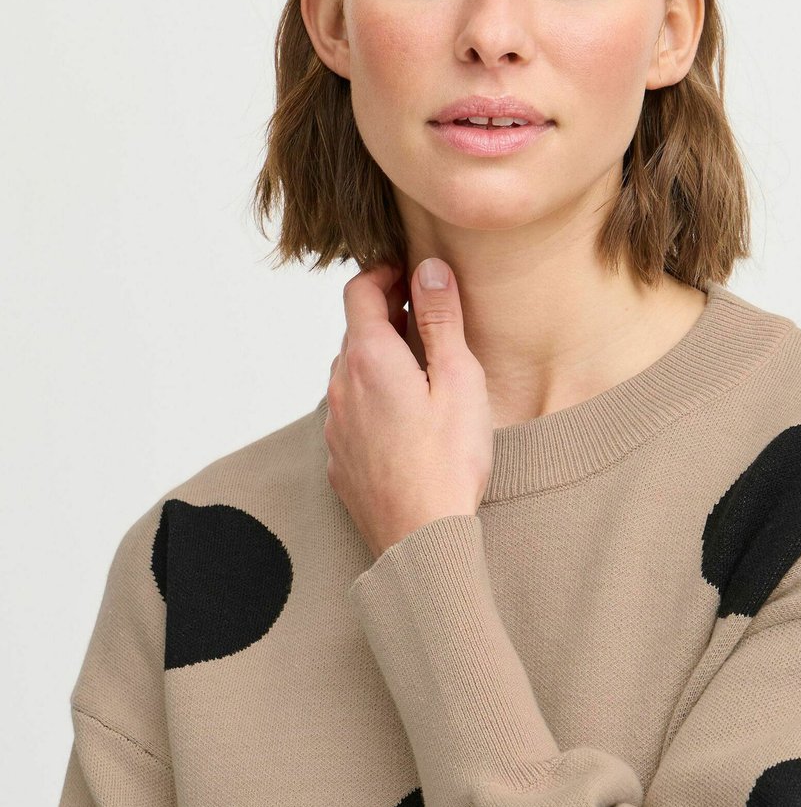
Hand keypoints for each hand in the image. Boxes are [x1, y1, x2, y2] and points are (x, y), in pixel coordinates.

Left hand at [324, 258, 493, 560]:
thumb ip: (440, 319)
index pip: (359, 290)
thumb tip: (429, 268)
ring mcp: (336, 426)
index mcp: (369, 359)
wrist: (421, 538)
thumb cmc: (448, 461)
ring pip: (351, 374)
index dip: (384, 273)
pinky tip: (406, 418)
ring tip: (421, 368)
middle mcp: (341, 387)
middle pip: (354, 332)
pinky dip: (373, 399)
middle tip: (426, 316)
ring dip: (379, 359)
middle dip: (386, 315)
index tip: (411, 274)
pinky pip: (351, 413)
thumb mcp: (458, 379)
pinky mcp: (340, 459)